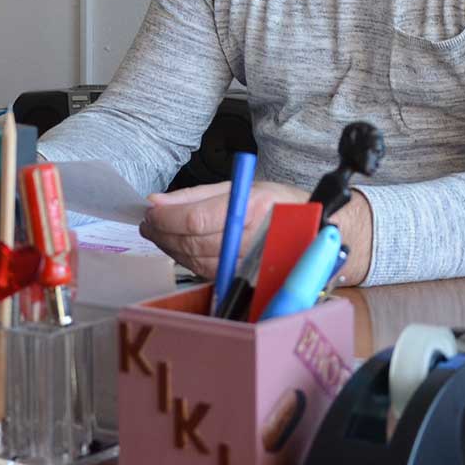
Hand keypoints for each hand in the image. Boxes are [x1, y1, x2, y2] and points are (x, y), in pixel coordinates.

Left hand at [139, 179, 309, 279]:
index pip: (196, 221)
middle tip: (149, 222)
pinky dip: (186, 259)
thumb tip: (156, 202)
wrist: (315, 232)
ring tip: (160, 232)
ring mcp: (251, 264)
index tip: (150, 213)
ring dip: (171, 247)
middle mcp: (253, 238)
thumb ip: (194, 196)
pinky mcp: (246, 278)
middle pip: (193, 244)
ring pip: (195, 261)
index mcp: (254, 208)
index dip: (167, 219)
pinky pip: (206, 271)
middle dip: (163, 233)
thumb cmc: (278, 205)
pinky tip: (178, 246)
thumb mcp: (240, 186)